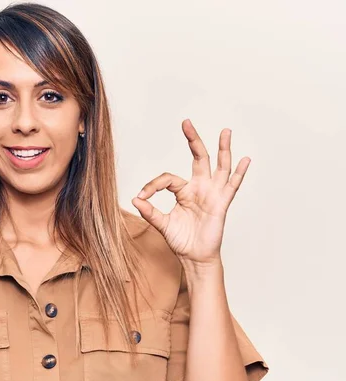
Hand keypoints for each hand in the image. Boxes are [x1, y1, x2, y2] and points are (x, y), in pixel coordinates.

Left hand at [131, 119, 249, 264]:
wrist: (194, 257)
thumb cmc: (181, 240)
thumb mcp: (162, 224)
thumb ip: (150, 212)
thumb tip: (134, 199)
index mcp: (183, 191)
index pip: (168, 178)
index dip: (153, 185)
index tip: (142, 197)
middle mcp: (199, 188)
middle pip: (198, 158)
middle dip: (193, 140)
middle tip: (186, 123)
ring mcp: (212, 194)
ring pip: (219, 167)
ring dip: (222, 149)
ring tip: (225, 131)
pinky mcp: (221, 204)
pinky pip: (232, 186)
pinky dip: (239, 173)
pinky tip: (245, 159)